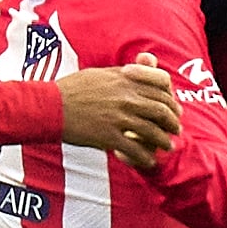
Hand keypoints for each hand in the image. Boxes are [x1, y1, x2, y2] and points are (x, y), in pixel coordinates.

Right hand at [58, 56, 182, 167]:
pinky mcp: (109, 136)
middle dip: (172, 122)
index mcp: (125, 80)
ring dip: (163, 141)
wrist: (50, 106)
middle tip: (175, 129)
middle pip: (161, 110)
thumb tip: (141, 65)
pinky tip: (149, 162)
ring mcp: (118, 118)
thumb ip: (124, 72)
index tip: (173, 108)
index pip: (160, 87)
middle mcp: (126, 98)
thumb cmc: (72, 89)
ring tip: (167, 146)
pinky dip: (145, 158)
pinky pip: (135, 150)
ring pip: (152, 131)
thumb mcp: (100, 73)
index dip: (171, 100)